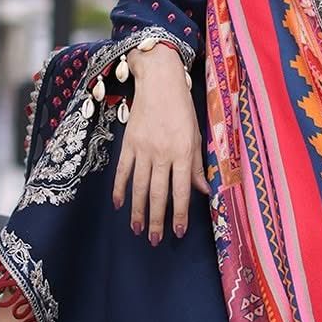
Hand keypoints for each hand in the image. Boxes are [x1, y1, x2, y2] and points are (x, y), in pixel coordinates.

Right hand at [111, 46, 209, 244]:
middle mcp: (163, 153)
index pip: (182, 190)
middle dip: (157, 220)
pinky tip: (119, 205)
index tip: (178, 232)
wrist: (159, 81)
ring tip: (137, 230)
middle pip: (158, 193)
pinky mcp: (129, 143)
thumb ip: (198, 165)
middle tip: (154, 240)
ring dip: (138, 211)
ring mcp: (143, 149)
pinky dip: (120, 189)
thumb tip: (202, 191)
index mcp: (183, 151)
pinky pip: (123, 171)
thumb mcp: (197, 134)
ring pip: (140, 187)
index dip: (180, 213)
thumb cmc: (182, 107)